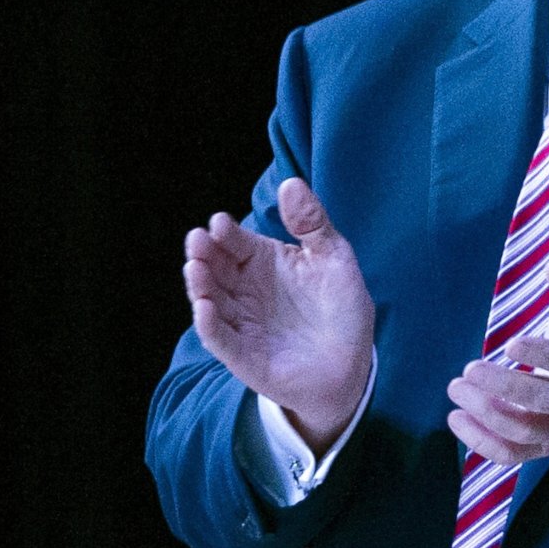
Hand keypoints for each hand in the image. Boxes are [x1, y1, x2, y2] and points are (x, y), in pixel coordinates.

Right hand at [182, 177, 376, 448]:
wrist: (352, 365)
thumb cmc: (340, 308)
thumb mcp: (334, 259)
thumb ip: (312, 223)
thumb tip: (290, 183)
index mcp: (262, 262)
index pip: (235, 242)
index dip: (225, 232)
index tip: (221, 223)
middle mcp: (244, 290)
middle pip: (215, 267)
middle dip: (204, 253)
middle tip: (198, 240)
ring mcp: (241, 322)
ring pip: (210, 300)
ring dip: (200, 284)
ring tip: (196, 268)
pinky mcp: (243, 355)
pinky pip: (220, 339)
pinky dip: (210, 324)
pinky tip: (205, 308)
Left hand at [447, 259, 548, 465]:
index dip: (545, 354)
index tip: (510, 342)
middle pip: (545, 401)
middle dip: (504, 386)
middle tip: (468, 369)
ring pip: (526, 432)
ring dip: (487, 415)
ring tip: (456, 388)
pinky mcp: (546, 446)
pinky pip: (513, 455)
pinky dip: (482, 443)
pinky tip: (456, 418)